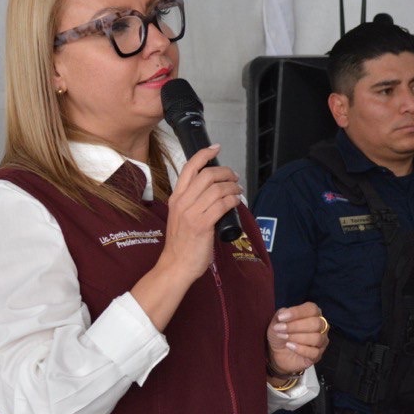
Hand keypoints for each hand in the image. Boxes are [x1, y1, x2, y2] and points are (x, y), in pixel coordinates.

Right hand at [159, 144, 242, 284]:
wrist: (175, 265)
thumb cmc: (180, 245)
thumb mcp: (180, 217)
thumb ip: (192, 203)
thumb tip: (213, 193)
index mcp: (176, 198)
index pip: (189, 168)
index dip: (204, 154)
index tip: (215, 148)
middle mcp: (182, 202)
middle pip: (207, 175)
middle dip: (225, 172)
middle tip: (234, 177)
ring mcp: (191, 213)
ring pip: (216, 189)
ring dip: (232, 187)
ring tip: (238, 191)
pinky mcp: (202, 225)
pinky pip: (222, 205)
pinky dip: (232, 200)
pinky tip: (236, 201)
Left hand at [267, 301, 327, 378]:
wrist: (277, 353)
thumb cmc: (281, 333)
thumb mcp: (277, 322)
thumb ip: (281, 315)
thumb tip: (284, 314)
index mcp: (313, 313)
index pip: (312, 309)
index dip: (296, 313)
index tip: (281, 318)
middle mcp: (321, 326)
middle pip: (316, 323)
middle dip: (296, 326)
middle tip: (281, 329)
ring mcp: (321, 341)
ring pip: (317, 338)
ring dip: (297, 337)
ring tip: (284, 337)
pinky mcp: (318, 355)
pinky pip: (314, 352)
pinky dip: (300, 349)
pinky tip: (289, 346)